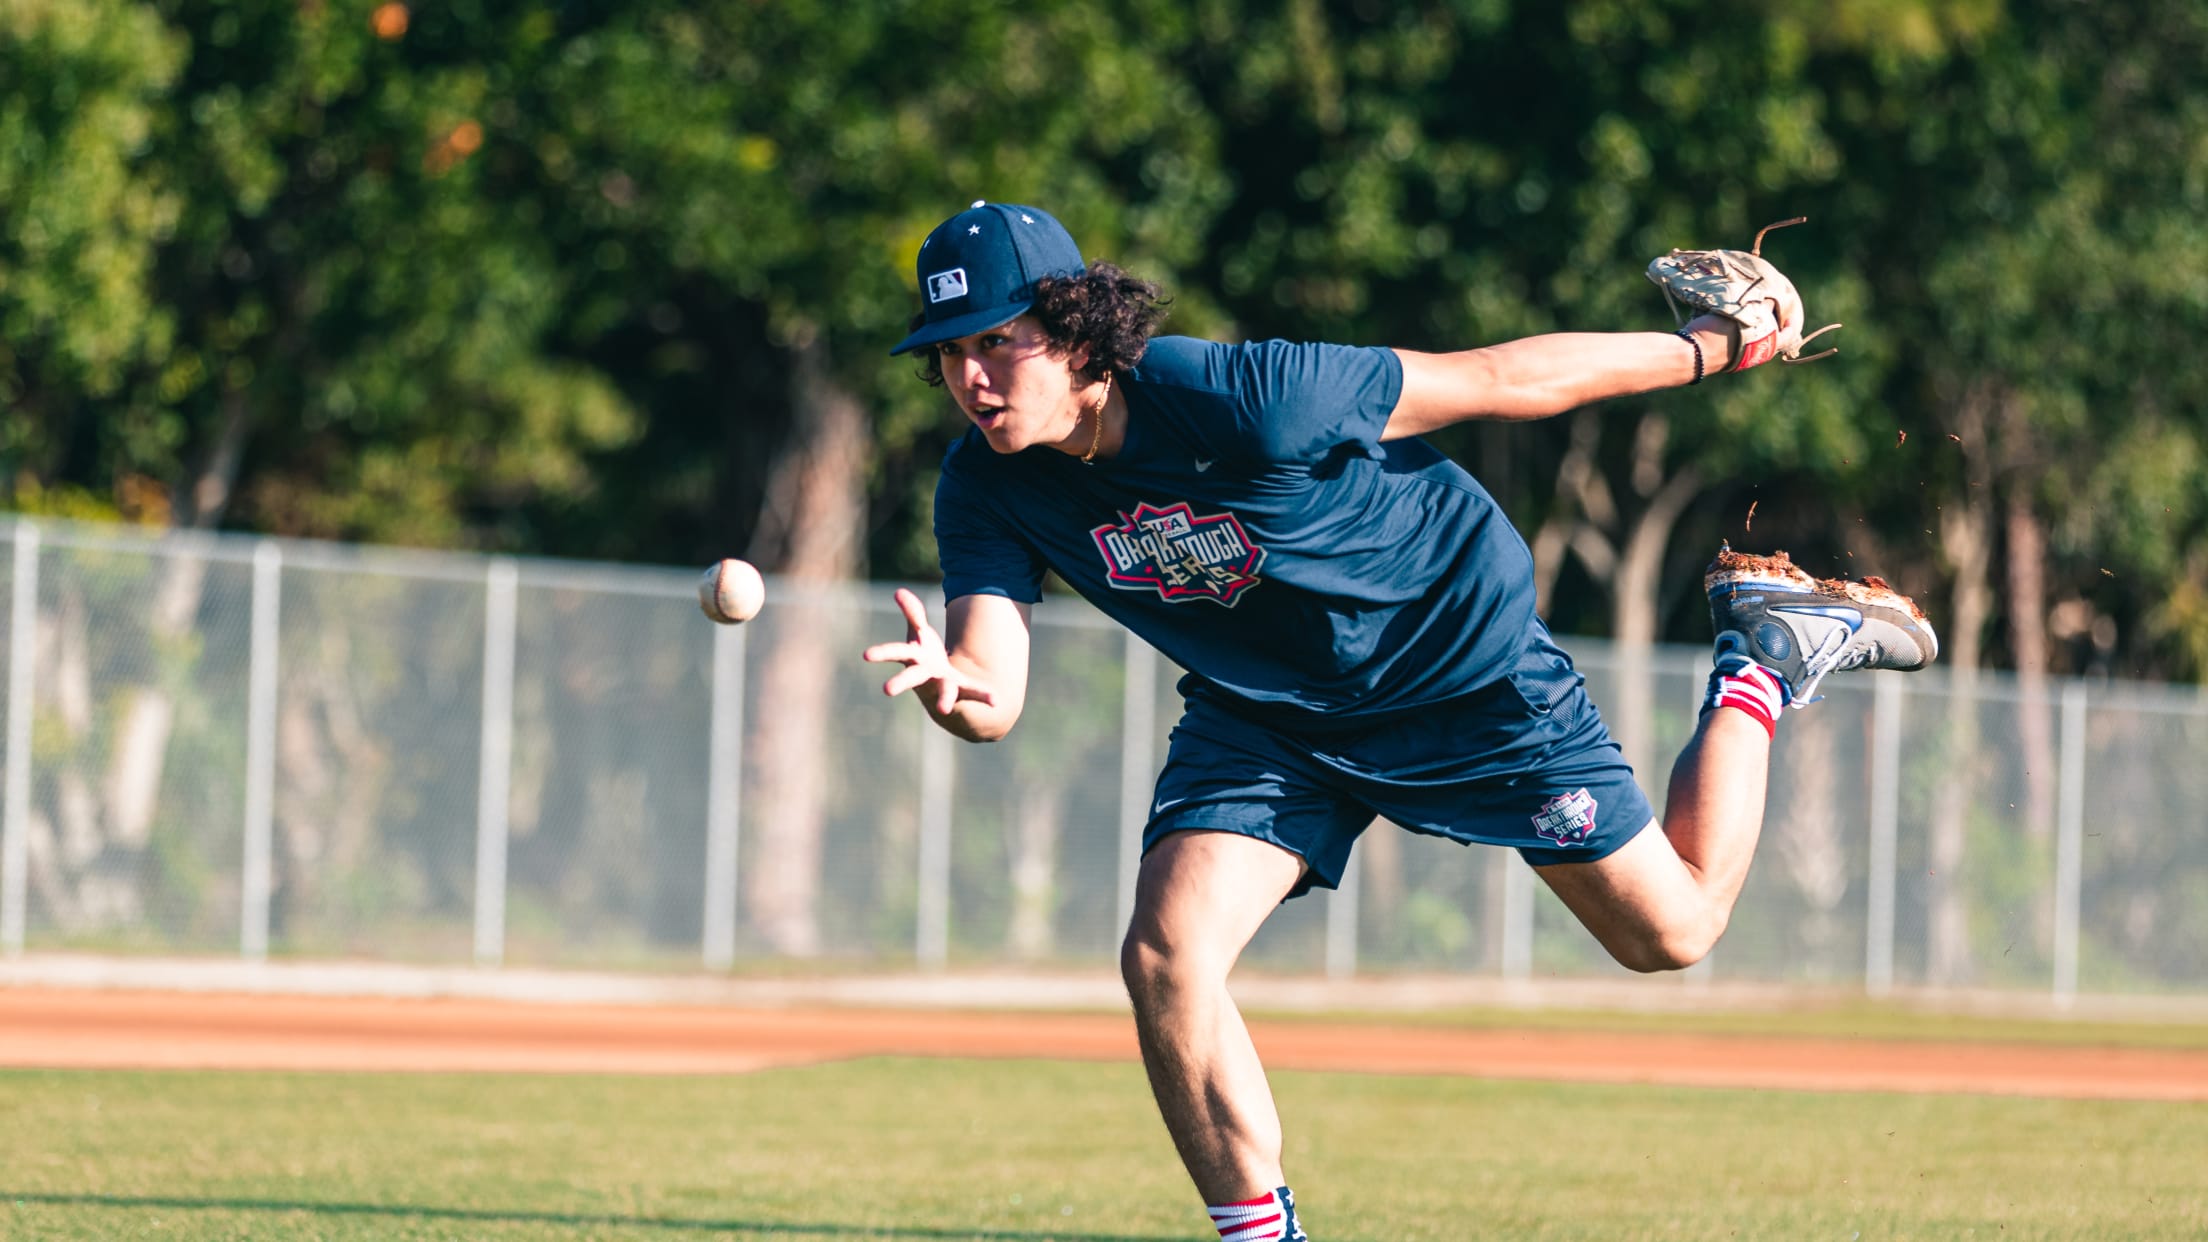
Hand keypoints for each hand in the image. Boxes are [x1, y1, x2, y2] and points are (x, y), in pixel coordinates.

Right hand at [862, 588, 996, 715]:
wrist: (943, 694)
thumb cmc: (926, 660)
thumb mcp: (919, 634)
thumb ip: (913, 614)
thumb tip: (898, 591)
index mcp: (914, 660)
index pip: (896, 653)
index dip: (882, 652)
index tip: (867, 655)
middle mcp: (926, 677)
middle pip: (911, 678)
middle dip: (900, 683)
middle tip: (886, 689)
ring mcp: (943, 687)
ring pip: (943, 692)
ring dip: (944, 699)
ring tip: (944, 708)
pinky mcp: (963, 692)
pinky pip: (973, 693)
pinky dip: (984, 696)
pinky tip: (995, 700)